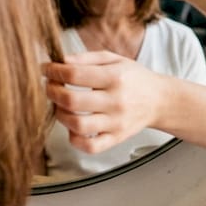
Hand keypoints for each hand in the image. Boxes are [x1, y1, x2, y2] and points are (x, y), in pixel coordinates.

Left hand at [43, 51, 164, 153]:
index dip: (54, 71)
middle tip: (50, 86)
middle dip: (52, 91)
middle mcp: (116, 101)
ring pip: (77, 125)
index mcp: (115, 77)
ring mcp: (116, 123)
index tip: (46, 69)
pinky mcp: (116, 138)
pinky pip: (90, 146)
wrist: (159, 100)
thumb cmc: (134, 78)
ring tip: (60, 105)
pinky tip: (73, 127)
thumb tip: (60, 61)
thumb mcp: (114, 59)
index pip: (75, 74)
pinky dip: (75, 139)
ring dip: (60, 114)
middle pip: (72, 100)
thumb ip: (86, 58)